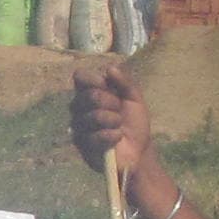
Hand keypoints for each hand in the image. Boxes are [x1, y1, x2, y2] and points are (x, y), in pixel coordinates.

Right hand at [68, 59, 150, 177]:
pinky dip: (113, 136)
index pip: (80, 77)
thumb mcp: (135, 99)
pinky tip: (117, 139)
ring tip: (119, 127)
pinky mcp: (81, 144)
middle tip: (119, 111)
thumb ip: (125, 82)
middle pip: (89, 95)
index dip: (94, 79)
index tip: (107, 85)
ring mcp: (79, 126)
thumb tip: (110, 68)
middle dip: (111, 102)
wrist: (139, 150)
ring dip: (114, 121)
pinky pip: (96, 135)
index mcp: (91, 92)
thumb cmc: (134, 123)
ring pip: (94, 116)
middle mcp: (80, 107)